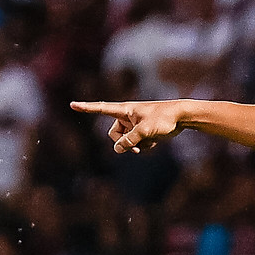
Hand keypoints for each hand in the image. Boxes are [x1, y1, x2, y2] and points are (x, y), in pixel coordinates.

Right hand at [68, 100, 183, 153]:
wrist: (181, 117)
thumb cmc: (164, 118)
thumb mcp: (145, 131)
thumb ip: (130, 141)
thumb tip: (117, 150)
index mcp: (124, 110)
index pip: (101, 108)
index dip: (86, 107)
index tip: (72, 104)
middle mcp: (126, 117)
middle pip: (114, 135)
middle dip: (123, 143)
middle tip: (135, 147)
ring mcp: (134, 125)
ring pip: (125, 142)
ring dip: (135, 146)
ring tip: (148, 141)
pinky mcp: (142, 132)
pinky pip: (136, 144)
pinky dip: (143, 146)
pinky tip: (154, 141)